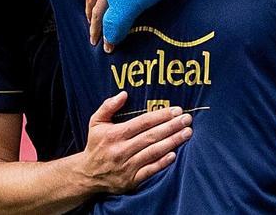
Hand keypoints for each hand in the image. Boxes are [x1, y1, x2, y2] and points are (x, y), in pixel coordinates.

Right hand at [74, 91, 191, 193]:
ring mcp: (127, 166)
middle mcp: (121, 150)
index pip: (142, 122)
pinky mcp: (131, 180)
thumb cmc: (96, 145)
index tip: (177, 110)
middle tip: (188, 119)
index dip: (160, 116)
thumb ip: (108, 106)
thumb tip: (124, 94)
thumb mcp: (96, 122)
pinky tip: (174, 155)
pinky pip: (150, 170)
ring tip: (187, 133)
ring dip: (172, 142)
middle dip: (171, 127)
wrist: (87, 175)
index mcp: (114, 134)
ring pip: (153, 152)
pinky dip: (162, 163)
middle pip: (151, 136)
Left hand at [86, 0, 143, 52]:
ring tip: (106, 46)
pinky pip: (117, 24)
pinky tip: (114, 44)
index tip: (91, 20)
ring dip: (103, 34)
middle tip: (94, 39)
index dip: (90, 9)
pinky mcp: (129, 4)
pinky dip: (114, 36)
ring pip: (104, 18)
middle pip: (95, 9)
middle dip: (94, 25)